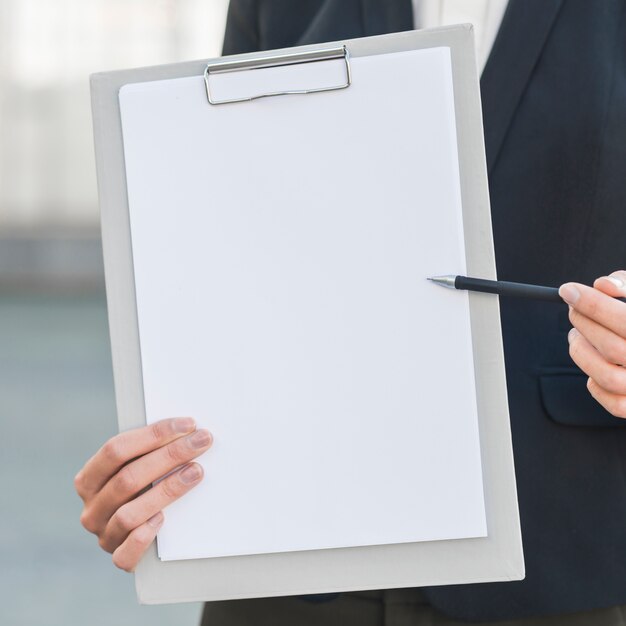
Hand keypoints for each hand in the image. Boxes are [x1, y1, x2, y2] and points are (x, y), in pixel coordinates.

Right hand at [75, 417, 212, 570]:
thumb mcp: (139, 468)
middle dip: (170, 455)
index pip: (115, 449)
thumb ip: (149, 452)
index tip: (188, 424)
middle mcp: (92, 507)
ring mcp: (104, 534)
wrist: (148, 539)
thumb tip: (187, 427)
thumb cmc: (145, 489)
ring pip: (130, 512)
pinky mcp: (119, 558)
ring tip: (196, 472)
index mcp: (89, 478)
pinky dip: (144, 535)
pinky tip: (164, 518)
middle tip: (202, 442)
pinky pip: (126, 552)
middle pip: (128, 477)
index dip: (153, 434)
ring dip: (167, 490)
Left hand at [560, 270, 625, 417]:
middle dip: (584, 323)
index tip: (568, 290)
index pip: (625, 320)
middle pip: (612, 348)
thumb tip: (602, 285)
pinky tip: (595, 362)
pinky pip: (613, 403)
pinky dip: (595, 384)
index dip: (594, 304)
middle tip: (572, 309)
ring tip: (577, 334)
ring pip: (607, 377)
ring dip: (581, 352)